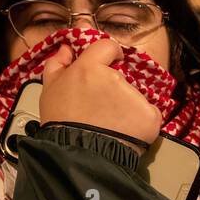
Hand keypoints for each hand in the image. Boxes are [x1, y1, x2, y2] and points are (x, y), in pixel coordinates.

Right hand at [38, 39, 161, 147]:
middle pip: (119, 76)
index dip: (109, 54)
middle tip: (99, 107)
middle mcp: (114, 78)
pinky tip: (125, 131)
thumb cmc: (60, 121)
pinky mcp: (150, 115)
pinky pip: (147, 113)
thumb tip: (67, 48)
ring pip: (132, 96)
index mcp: (89, 68)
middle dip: (112, 88)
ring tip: (110, 124)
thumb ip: (57, 64)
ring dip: (124, 106)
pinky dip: (139, 121)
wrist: (79, 153)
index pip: (108, 46)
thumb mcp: (49, 89)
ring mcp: (134, 96)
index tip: (108, 62)